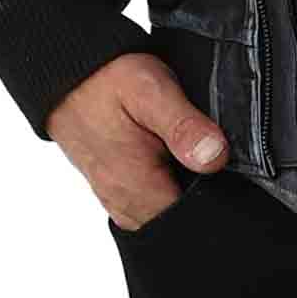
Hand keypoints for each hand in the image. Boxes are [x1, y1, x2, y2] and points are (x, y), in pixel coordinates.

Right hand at [45, 52, 227, 230]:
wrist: (68, 78)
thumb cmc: (108, 81)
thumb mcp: (152, 91)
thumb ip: (184, 127)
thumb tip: (215, 158)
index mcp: (139, 188)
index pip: (194, 219)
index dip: (220, 193)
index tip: (228, 164)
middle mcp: (127, 204)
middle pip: (183, 218)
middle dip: (205, 190)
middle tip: (206, 146)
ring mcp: (121, 200)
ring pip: (168, 209)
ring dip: (186, 183)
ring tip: (189, 145)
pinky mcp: (118, 189)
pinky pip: (153, 200)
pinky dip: (169, 180)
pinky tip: (174, 152)